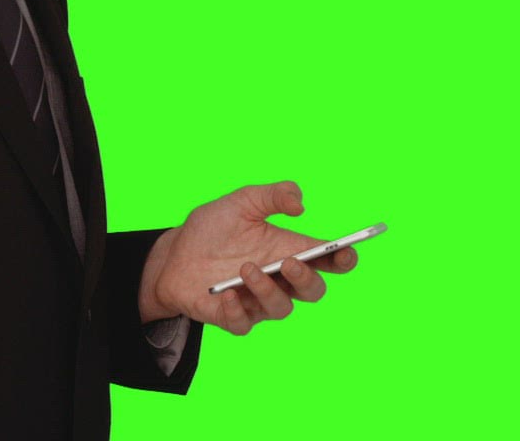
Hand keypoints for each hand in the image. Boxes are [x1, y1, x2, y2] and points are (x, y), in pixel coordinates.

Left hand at [139, 181, 358, 335]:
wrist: (172, 254)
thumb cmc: (213, 229)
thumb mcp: (241, 202)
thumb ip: (272, 196)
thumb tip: (300, 204)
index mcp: (288, 250)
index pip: (327, 261)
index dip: (343, 259)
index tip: (346, 252)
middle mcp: (278, 279)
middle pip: (313, 291)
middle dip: (307, 279)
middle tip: (289, 261)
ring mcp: (257, 301)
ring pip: (281, 309)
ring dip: (267, 290)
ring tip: (246, 268)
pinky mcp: (232, 317)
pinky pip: (244, 324)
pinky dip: (237, 310)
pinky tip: (226, 293)